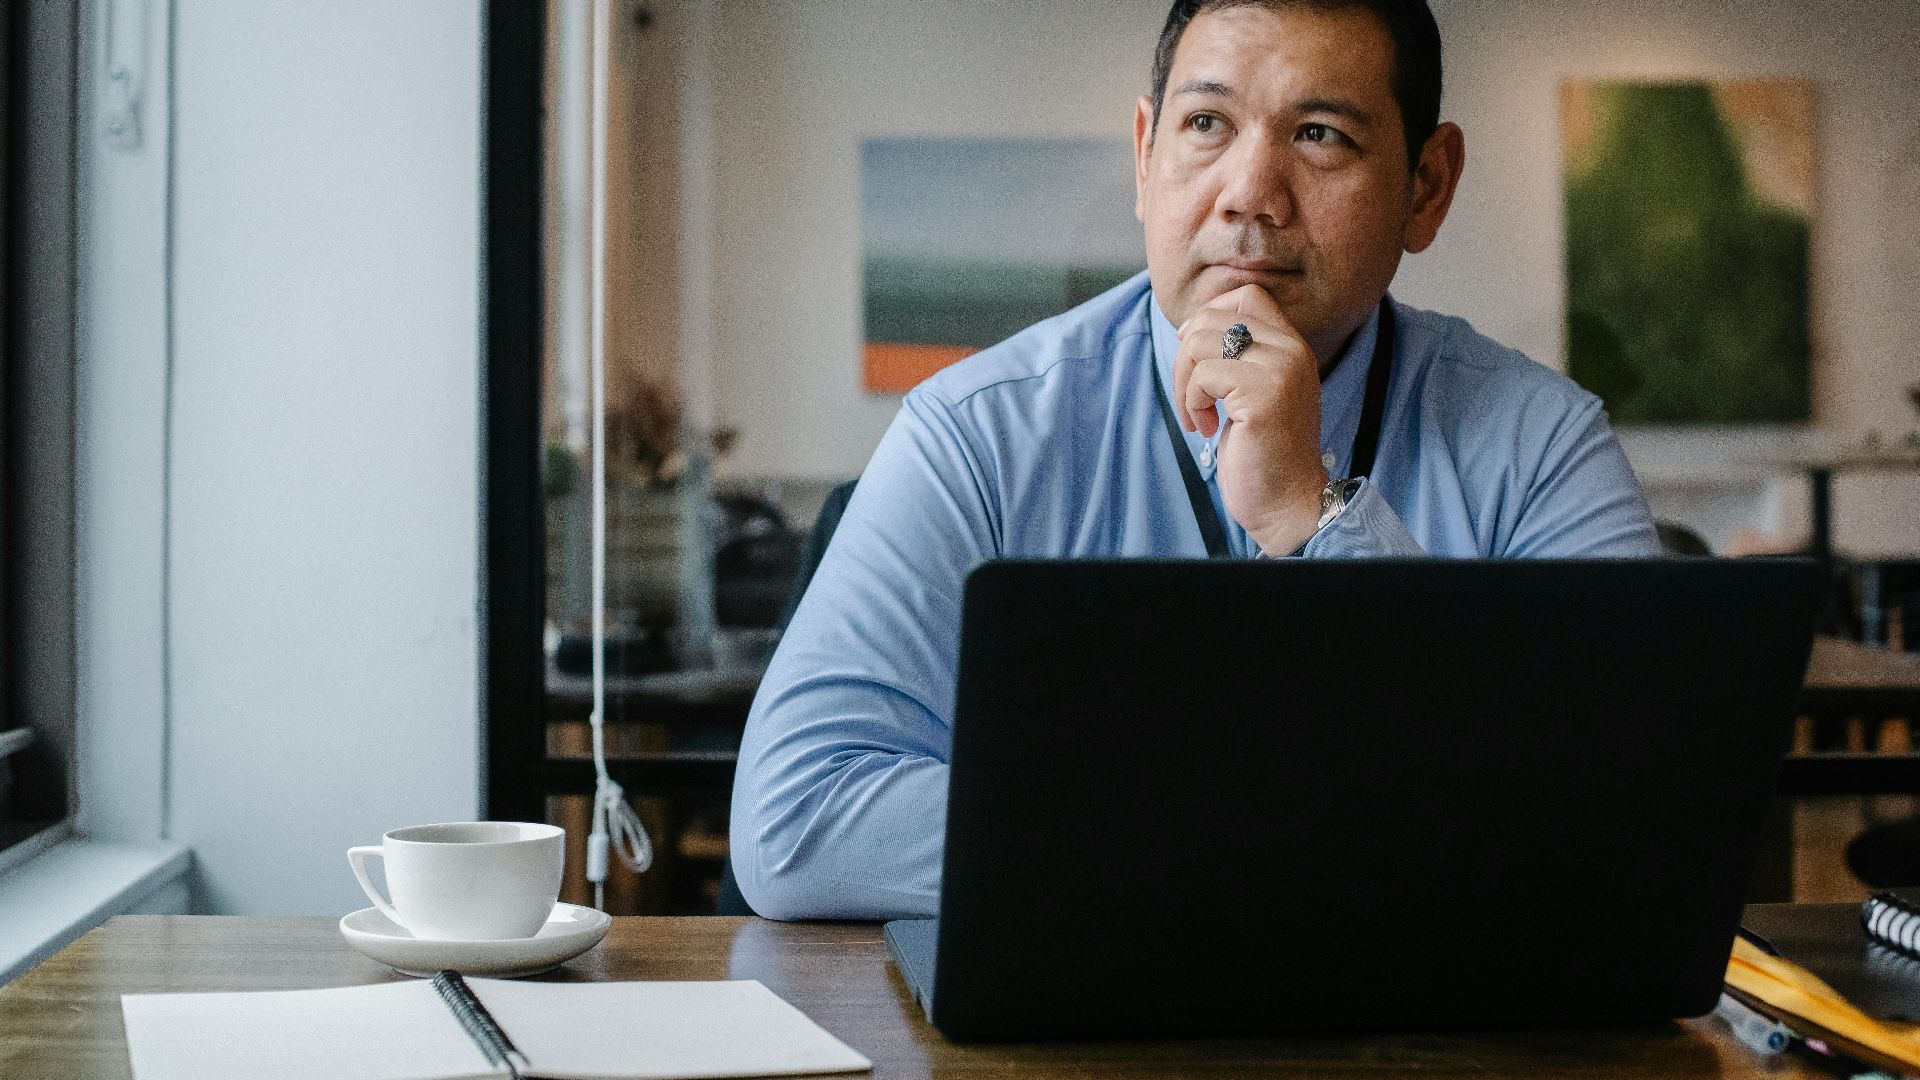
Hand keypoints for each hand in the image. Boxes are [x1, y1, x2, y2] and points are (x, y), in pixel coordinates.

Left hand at [1172, 284, 1328, 554]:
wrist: (1288, 502)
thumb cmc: (1261, 452)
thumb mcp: (1252, 391)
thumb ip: (1236, 356)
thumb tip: (1188, 327)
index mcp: (1292, 346)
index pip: (1245, 297)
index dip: (1209, 319)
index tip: (1199, 363)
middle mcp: (1291, 350)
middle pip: (1211, 319)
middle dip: (1185, 359)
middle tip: (1192, 399)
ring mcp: (1279, 370)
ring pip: (1199, 344)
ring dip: (1184, 385)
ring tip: (1199, 417)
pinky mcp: (1263, 395)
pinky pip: (1203, 376)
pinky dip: (1192, 404)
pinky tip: (1208, 429)